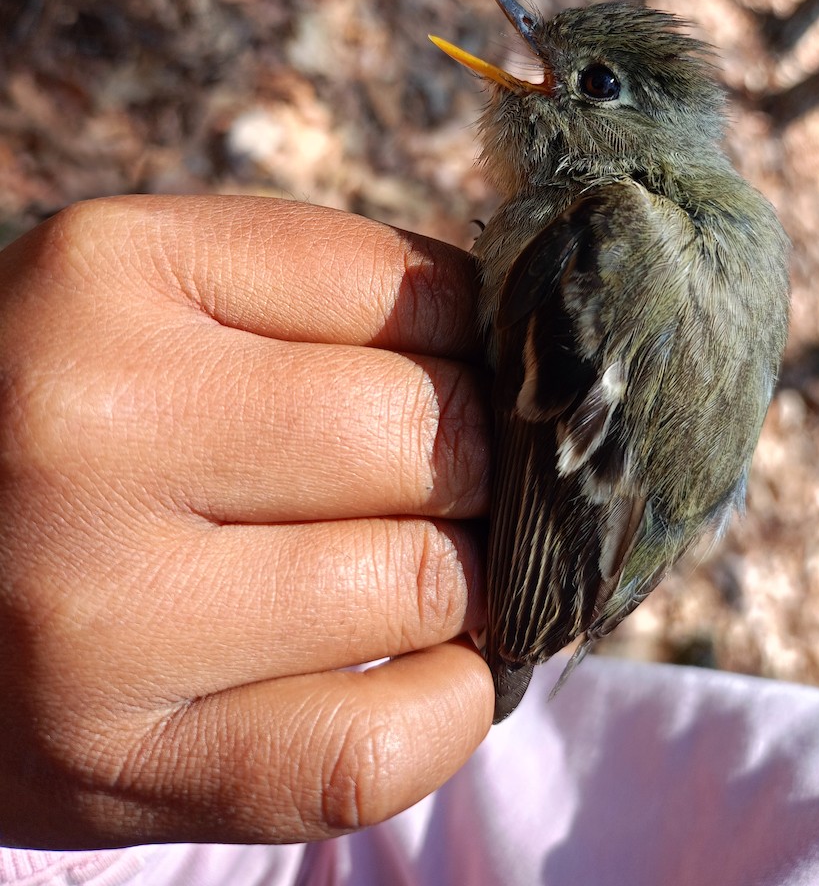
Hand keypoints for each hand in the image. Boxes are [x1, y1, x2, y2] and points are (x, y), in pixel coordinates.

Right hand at [0, 196, 492, 848]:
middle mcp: (88, 429)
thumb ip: (322, 293)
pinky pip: (376, 747)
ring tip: (422, 563)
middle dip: (481, 460)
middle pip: (431, 433)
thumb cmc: (78, 414)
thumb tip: (523, 348)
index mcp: (110, 273)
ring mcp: (98, 610)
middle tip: (459, 475)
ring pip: (425, 583)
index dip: (480, 337)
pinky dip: (449, 706)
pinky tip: (422, 669)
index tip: (471, 371)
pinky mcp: (118, 762)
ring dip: (466, 579)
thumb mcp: (159, 299)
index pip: (410, 287)